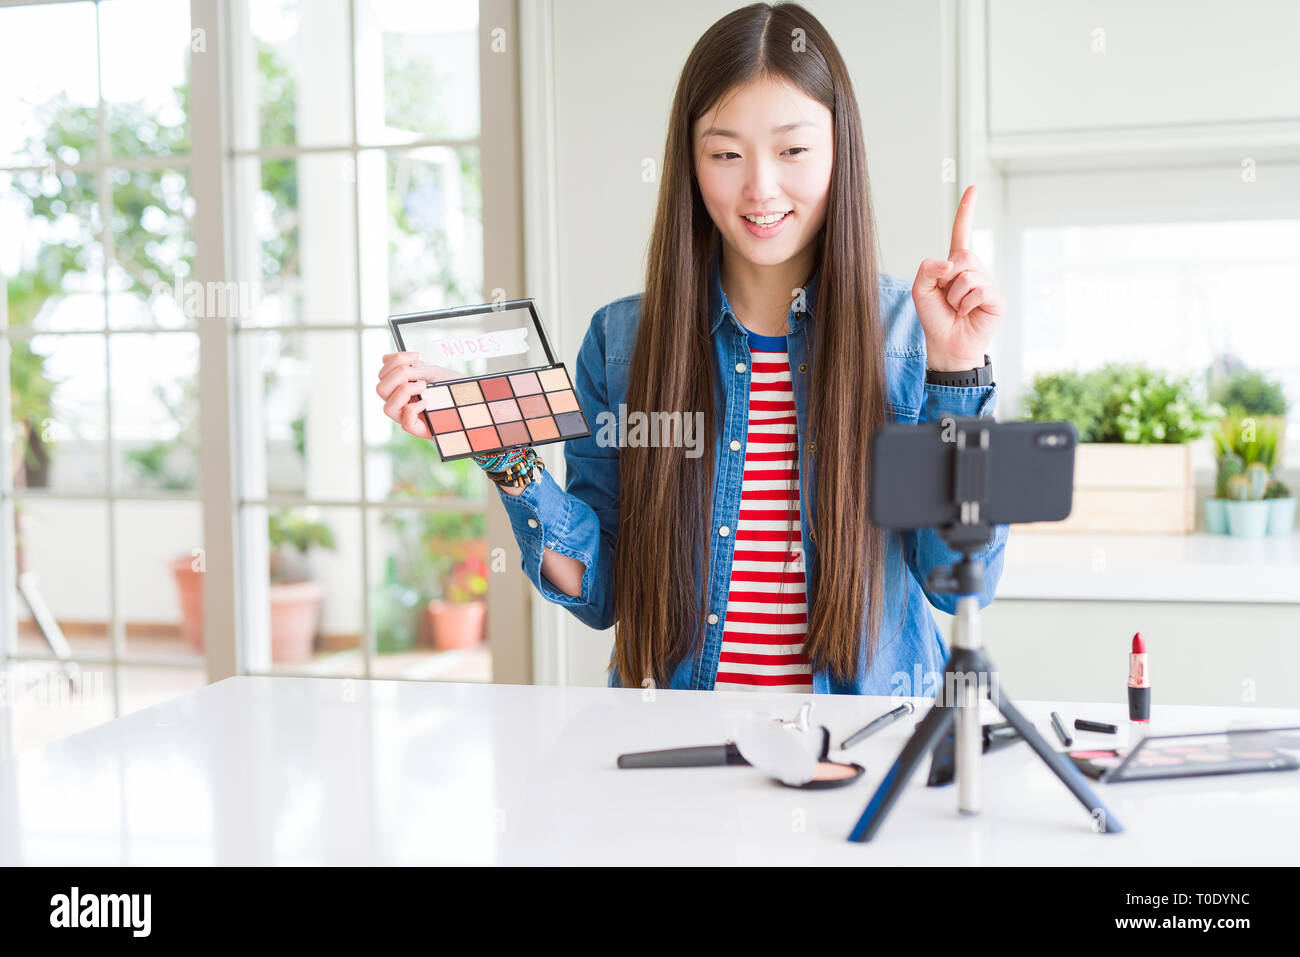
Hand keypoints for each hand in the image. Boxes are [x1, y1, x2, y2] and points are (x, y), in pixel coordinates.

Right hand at [375, 351, 459, 438]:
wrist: (472, 404)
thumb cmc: (452, 389)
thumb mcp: (434, 374)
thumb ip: (414, 368)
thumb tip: (386, 358)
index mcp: (400, 388)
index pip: (383, 375)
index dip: (395, 361)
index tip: (417, 356)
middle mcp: (400, 403)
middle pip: (380, 389)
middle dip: (399, 374)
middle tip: (421, 374)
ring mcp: (407, 417)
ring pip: (387, 408)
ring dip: (404, 391)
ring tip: (424, 386)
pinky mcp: (419, 430)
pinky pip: (406, 423)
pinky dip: (414, 409)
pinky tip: (427, 402)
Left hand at [912, 184, 1004, 371]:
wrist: (947, 345)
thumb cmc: (935, 318)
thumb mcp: (920, 290)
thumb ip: (927, 269)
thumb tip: (951, 262)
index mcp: (956, 264)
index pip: (961, 232)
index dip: (966, 211)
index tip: (973, 188)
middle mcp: (975, 269)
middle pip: (961, 256)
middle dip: (947, 279)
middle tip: (947, 298)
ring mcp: (988, 282)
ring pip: (967, 275)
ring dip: (954, 296)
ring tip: (957, 309)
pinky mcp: (997, 297)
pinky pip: (977, 290)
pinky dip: (965, 304)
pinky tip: (967, 313)